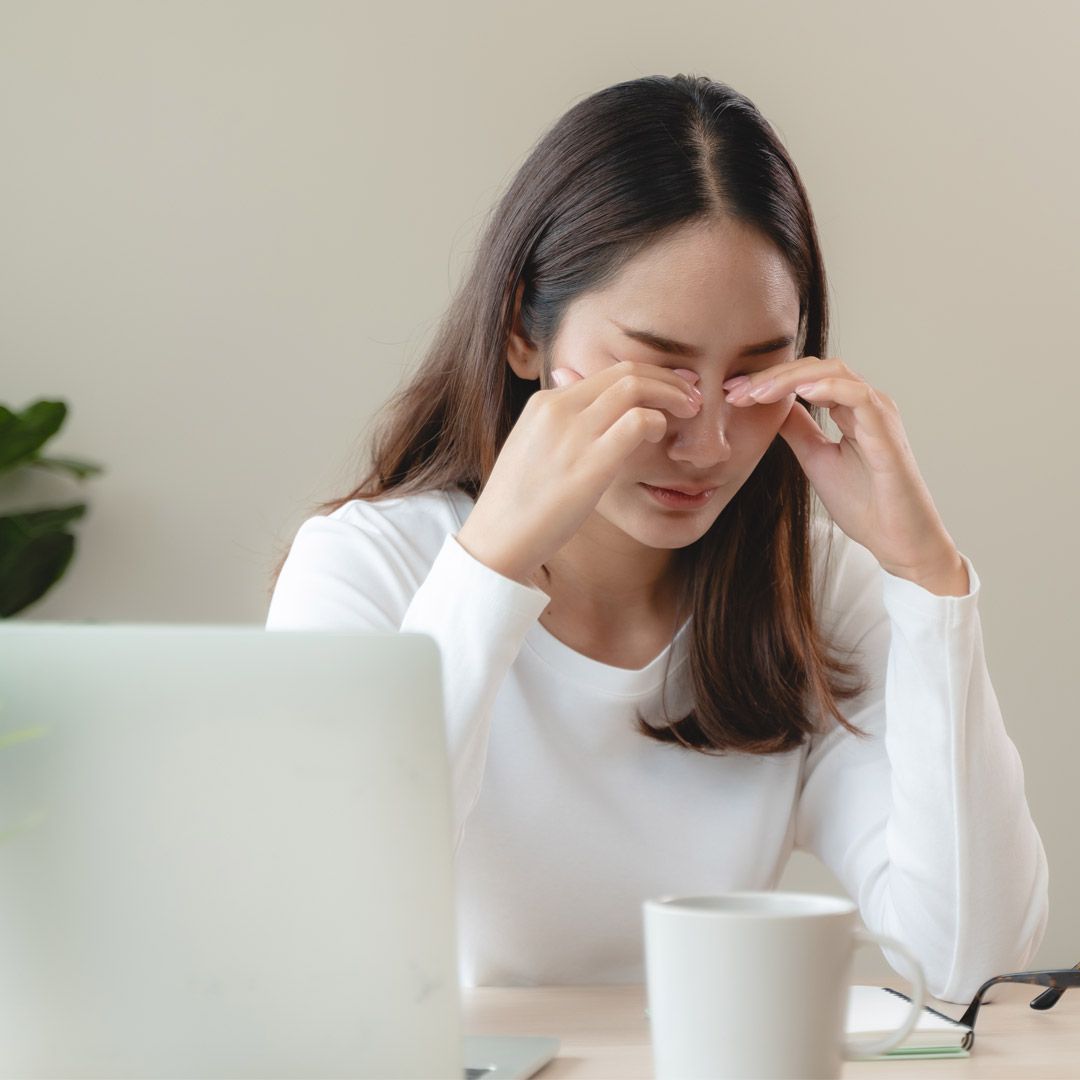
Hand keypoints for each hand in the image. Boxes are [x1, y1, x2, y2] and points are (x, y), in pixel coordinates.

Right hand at [455, 360, 701, 583]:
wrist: (497, 539)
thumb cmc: (516, 503)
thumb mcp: (531, 449)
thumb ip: (556, 425)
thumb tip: (577, 408)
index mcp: (544, 403)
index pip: (606, 373)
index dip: (647, 376)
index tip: (669, 389)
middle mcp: (559, 409)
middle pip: (626, 372)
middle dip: (667, 379)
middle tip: (692, 395)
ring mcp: (574, 434)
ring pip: (636, 388)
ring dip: (672, 395)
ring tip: (691, 412)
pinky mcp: (591, 464)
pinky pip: (638, 422)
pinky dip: (659, 422)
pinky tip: (662, 437)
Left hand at [724, 356, 963, 583]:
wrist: (896, 540)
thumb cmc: (864, 504)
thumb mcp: (815, 459)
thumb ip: (798, 429)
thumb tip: (774, 407)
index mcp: (850, 409)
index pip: (806, 378)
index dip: (767, 380)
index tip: (732, 393)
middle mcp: (867, 404)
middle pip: (815, 368)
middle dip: (771, 376)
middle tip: (735, 390)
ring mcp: (879, 414)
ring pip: (834, 373)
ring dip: (790, 379)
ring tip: (757, 393)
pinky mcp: (887, 433)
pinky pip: (859, 397)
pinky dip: (829, 389)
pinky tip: (800, 394)